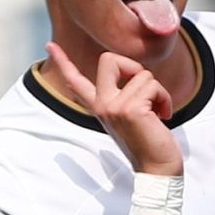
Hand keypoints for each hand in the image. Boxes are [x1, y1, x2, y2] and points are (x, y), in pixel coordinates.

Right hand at [43, 44, 181, 174]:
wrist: (157, 168)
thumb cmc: (149, 141)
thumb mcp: (129, 115)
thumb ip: (123, 95)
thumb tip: (133, 74)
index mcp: (99, 107)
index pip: (75, 81)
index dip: (63, 62)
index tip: (50, 45)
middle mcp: (102, 105)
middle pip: (108, 60)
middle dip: (133, 67)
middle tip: (145, 89)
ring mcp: (114, 107)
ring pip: (142, 74)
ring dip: (158, 91)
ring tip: (157, 113)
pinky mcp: (131, 110)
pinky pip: (153, 85)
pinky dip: (164, 98)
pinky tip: (162, 116)